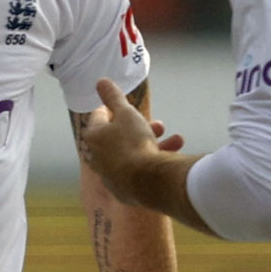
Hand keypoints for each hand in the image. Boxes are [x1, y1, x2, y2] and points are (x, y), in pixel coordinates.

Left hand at [84, 79, 183, 205]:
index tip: (128, 106)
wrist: (146, 181)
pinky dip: (154, 163)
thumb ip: (114, 97)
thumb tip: (100, 81)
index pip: (99, 116)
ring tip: (177, 141)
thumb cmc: (133, 142)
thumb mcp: (127, 113)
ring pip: (134, 154)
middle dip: (143, 128)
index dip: (114, 108)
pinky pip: (140, 171)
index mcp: (93, 137)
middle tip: (160, 125)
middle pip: (119, 137)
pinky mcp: (124, 190)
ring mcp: (110, 175)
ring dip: (156, 145)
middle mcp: (98, 157)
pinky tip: (172, 158)